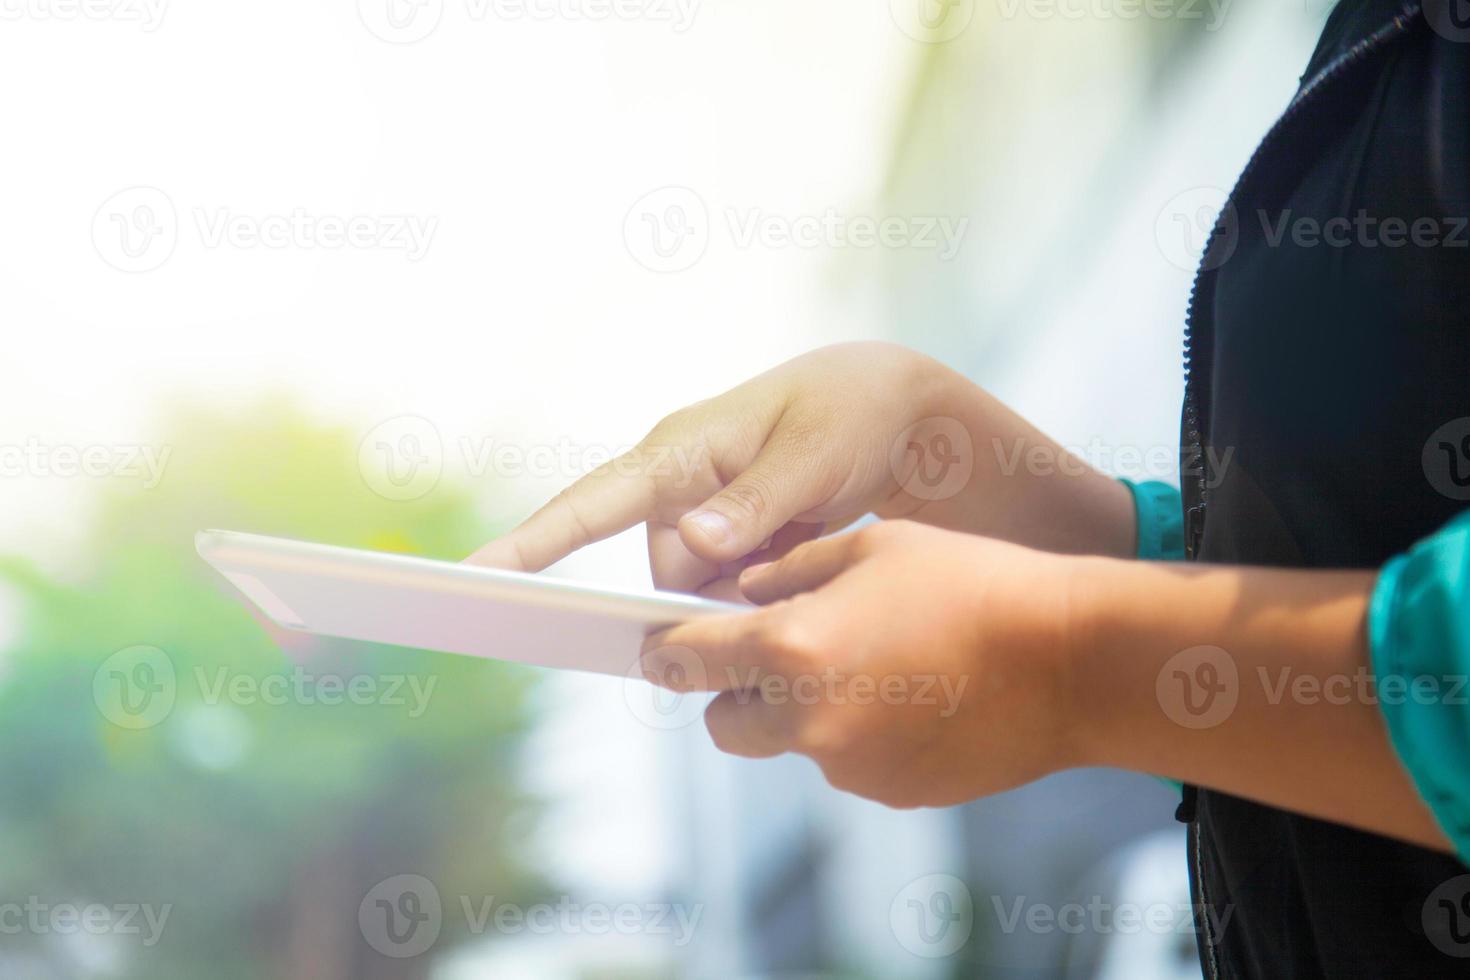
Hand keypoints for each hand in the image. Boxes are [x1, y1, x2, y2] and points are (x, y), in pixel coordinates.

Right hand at [467, 342, 979, 597]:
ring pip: (701, 589)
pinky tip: (806, 557)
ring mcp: (705, 512)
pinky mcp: (735, 538)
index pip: (592, 501)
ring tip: (811, 546)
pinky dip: (764, 590)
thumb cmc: (853, 412)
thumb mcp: (815, 455)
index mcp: (681, 450)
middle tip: (784, 570)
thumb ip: (756, 502)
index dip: (533, 541)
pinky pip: (730, 588)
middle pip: (666, 574)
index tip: (477, 574)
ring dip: (750, 593)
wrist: (901, 411)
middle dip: (715, 594)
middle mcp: (679, 483)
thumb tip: (691, 545)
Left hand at [641, 520, 1083, 807]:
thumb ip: (793, 571)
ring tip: (870, 663)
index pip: (687, 661)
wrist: (1071, 661)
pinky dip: (856, 733)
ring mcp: (848, 765)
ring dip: (802, 710)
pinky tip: (909, 694)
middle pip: (723, 723)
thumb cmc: (977, 585)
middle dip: (732, 691)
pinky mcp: (888, 791)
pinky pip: (845, 761)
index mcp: (792, 648)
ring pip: (789, 742)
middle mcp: (807, 719)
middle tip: (772, 654)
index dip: (666, 652)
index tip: (658, 648)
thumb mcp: (875, 547)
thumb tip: (745, 589)